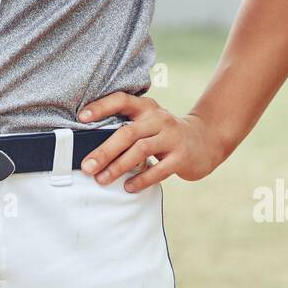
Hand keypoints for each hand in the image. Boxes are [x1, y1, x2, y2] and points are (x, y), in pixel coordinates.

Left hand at [77, 91, 224, 190]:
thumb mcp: (149, 123)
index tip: (81, 118)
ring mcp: (172, 137)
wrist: (206, 140)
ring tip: (101, 179)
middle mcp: (159, 119)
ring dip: (118, 166)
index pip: (122, 100)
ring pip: (141, 150)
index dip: (101, 107)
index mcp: (147, 108)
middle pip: (127, 133)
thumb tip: (89, 147)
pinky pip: (159, 169)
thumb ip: (127, 129)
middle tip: (86, 166)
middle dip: (104, 151)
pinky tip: (128, 187)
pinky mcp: (182, 157)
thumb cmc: (165, 134)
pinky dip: (142, 179)